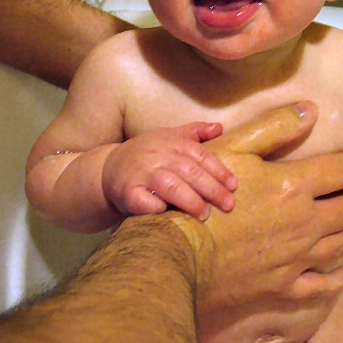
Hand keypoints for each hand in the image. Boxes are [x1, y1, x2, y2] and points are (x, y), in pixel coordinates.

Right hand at [102, 122, 236, 219]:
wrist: (108, 167)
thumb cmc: (146, 153)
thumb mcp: (168, 137)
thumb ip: (195, 132)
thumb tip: (220, 128)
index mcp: (170, 142)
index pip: (199, 154)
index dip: (218, 170)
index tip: (234, 185)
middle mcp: (157, 156)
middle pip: (189, 171)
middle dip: (211, 188)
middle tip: (228, 204)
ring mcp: (141, 174)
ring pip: (170, 186)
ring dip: (190, 200)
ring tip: (205, 213)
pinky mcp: (128, 192)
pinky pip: (145, 202)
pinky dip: (157, 208)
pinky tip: (169, 215)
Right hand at [170, 102, 342, 312]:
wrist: (180, 252)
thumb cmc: (203, 194)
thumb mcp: (234, 147)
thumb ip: (275, 126)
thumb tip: (311, 110)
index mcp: (295, 186)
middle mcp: (305, 223)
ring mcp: (296, 258)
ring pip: (340, 242)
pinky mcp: (283, 286)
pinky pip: (322, 285)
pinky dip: (335, 278)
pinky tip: (338, 273)